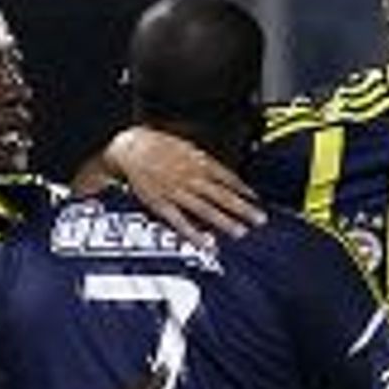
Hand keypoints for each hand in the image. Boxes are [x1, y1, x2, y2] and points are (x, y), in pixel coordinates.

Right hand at [105, 126, 265, 245]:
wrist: (129, 147)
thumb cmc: (156, 145)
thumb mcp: (186, 145)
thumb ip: (205, 160)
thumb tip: (223, 172)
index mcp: (198, 162)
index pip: (227, 177)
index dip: (242, 189)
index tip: (256, 199)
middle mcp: (191, 178)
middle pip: (222, 195)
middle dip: (242, 208)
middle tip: (260, 220)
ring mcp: (177, 192)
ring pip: (205, 209)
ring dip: (225, 221)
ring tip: (241, 232)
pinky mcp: (161, 205)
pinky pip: (180, 222)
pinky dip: (194, 233)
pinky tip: (207, 243)